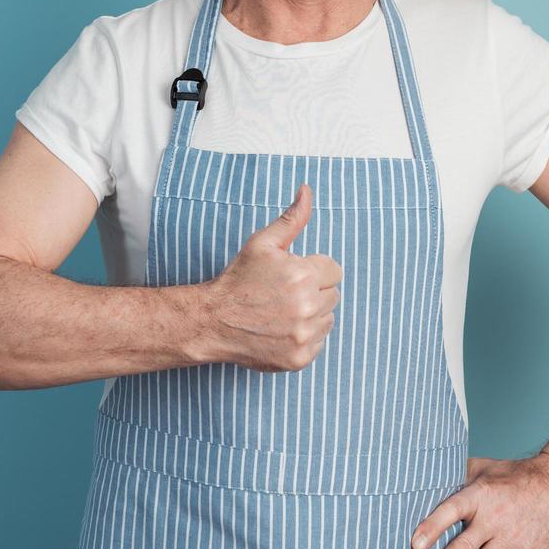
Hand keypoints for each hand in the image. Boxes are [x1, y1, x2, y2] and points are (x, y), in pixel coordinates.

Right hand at [204, 183, 343, 371]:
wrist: (214, 321)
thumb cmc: (239, 279)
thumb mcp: (263, 243)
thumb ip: (292, 218)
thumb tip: (307, 190)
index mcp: (303, 275)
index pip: (334, 270)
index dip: (313, 270)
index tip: (292, 275)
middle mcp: (308, 306)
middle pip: (333, 295)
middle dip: (314, 291)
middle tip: (284, 293)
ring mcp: (304, 335)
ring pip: (328, 319)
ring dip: (312, 314)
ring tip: (282, 311)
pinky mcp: (300, 357)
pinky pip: (319, 342)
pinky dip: (305, 336)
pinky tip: (282, 329)